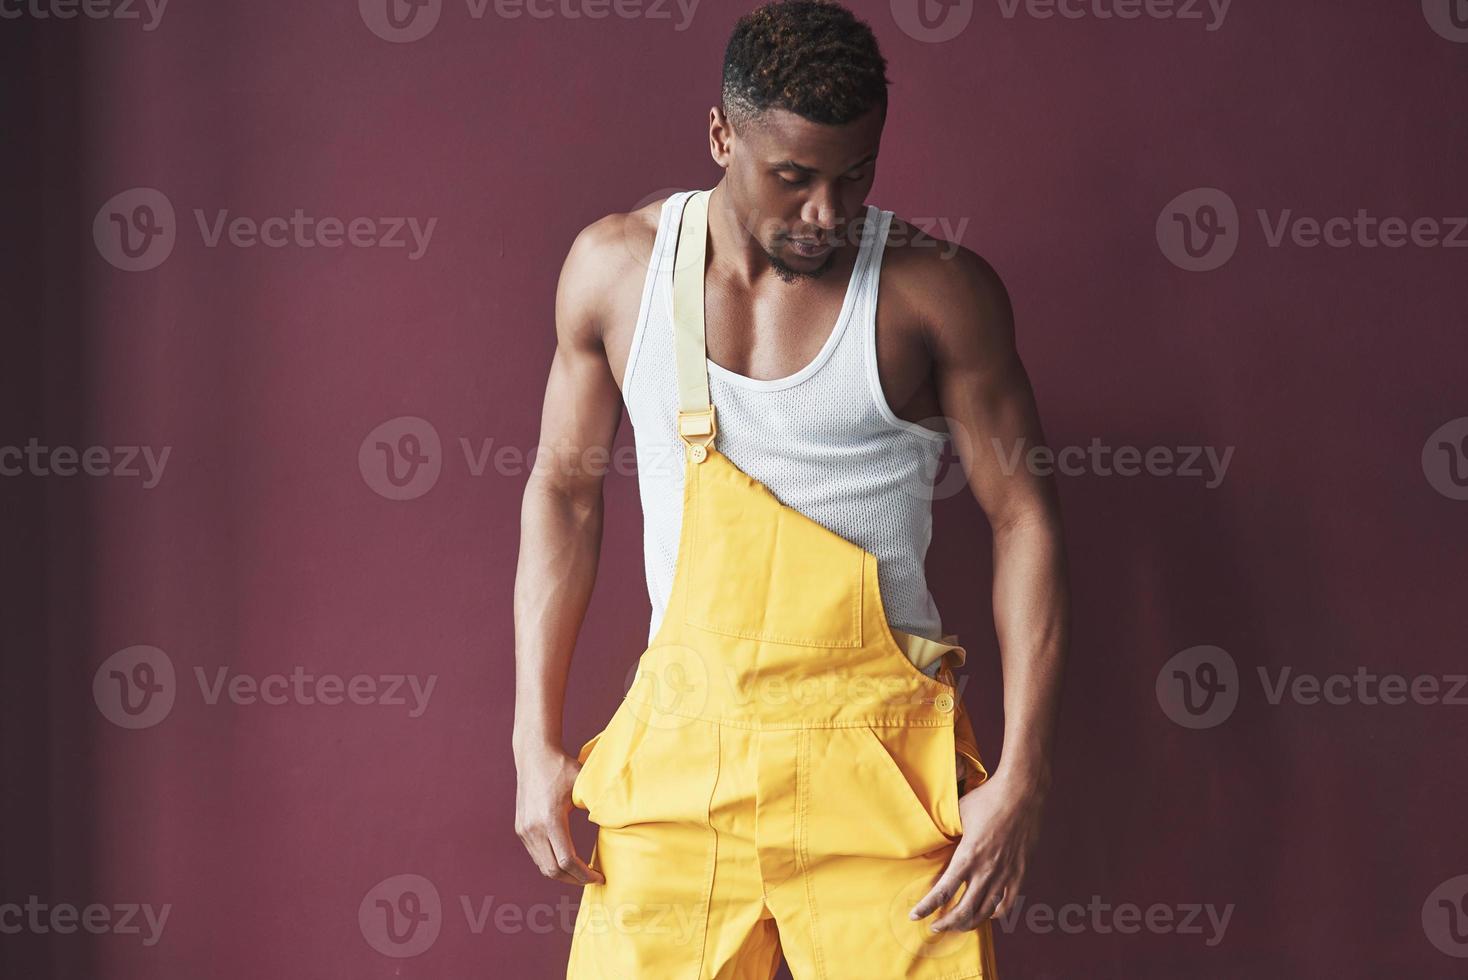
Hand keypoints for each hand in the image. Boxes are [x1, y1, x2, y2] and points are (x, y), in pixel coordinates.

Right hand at [513, 743, 605, 885]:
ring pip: (543, 866)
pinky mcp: (521, 829)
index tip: (599, 876)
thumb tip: (616, 826)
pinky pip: (536, 856)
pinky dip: (552, 863)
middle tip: (593, 878)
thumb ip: (597, 807)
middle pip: (553, 870)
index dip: (584, 874)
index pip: (567, 861)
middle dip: (574, 879)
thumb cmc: (562, 767)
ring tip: (581, 873)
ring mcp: (524, 830)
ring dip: (562, 874)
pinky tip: (566, 861)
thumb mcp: (584, 786)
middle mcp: (533, 829)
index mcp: (550, 819)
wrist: (534, 755)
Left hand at [908, 767, 1046, 930]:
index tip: (915, 916)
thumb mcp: (958, 814)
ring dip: (968, 923)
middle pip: (963, 911)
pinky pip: (1006, 904)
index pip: (942, 892)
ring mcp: (1005, 874)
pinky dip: (993, 914)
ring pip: (985, 913)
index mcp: (967, 856)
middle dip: (946, 924)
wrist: (1023, 792)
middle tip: (935, 927)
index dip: (926, 908)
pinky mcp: (1020, 873)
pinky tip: (985, 913)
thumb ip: (947, 832)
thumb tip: (933, 838)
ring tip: (958, 925)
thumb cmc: (987, 798)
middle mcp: (986, 870)